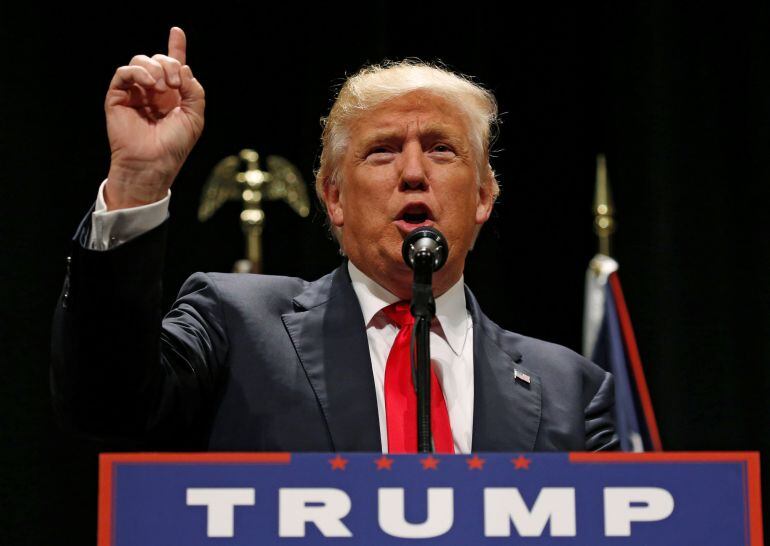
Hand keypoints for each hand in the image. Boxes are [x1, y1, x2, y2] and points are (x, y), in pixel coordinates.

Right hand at [104, 27, 204, 209]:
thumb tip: (185, 68)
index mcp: (173, 95)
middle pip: (159, 60)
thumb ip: (195, 91)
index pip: (173, 66)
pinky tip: (150, 85)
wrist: (153, 162)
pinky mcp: (118, 96)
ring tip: (163, 87)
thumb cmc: (174, 145)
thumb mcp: (194, 116)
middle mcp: (153, 91)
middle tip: (177, 84)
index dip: (176, 48)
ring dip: (156, 68)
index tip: (177, 31)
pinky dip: (138, 72)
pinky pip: (125, 72)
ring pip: (141, 61)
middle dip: (171, 64)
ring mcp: (135, 93)